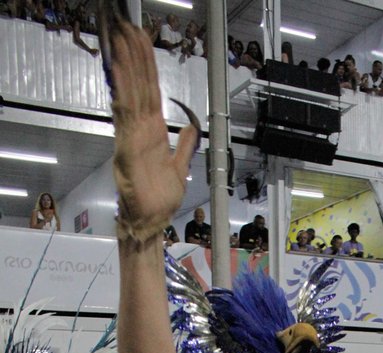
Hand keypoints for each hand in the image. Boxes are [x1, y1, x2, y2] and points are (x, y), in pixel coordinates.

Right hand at [108, 20, 198, 240]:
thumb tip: (190, 127)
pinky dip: (122, 95)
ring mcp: (131, 139)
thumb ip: (184, 146)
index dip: (145, 66)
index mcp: (152, 133)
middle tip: (128, 25)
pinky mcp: (127, 151)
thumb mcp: (179, 169)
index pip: (149, 92)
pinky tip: (120, 75)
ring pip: (130, 94)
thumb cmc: (160, 202)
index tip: (141, 40)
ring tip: (123, 37)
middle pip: (137, 86)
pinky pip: (125, 118)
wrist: (151, 224)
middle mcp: (140, 131)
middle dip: (134, 56)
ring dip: (127, 66)